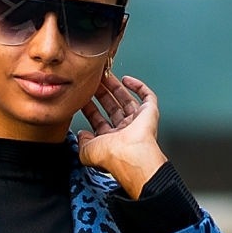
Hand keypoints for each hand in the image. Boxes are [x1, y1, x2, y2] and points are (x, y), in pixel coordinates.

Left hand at [76, 71, 166, 197]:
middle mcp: (125, 132)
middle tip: (94, 82)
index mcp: (111, 142)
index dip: (91, 109)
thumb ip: (82, 142)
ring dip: (115, 87)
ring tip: (104, 76)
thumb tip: (82, 134)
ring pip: (126, 100)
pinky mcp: (150, 112)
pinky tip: (126, 79)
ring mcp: (138, 122)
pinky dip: (138, 86)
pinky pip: (147, 96)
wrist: (130, 155)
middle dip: (102, 94)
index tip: (83, 97)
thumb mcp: (87, 151)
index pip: (99, 121)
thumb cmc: (112, 156)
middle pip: (112, 108)